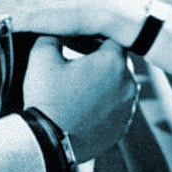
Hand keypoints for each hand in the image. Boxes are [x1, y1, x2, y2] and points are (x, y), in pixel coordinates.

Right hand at [22, 36, 137, 162]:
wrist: (48, 143)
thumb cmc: (46, 97)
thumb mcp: (42, 56)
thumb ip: (54, 33)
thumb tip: (59, 29)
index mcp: (113, 61)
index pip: (110, 37)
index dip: (93, 36)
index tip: (78, 41)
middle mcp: (129, 84)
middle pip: (118, 61)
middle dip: (100, 60)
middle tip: (78, 63)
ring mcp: (128, 108)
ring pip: (120, 85)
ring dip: (104, 83)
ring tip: (81, 87)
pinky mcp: (122, 128)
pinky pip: (117, 108)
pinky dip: (105, 104)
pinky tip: (85, 106)